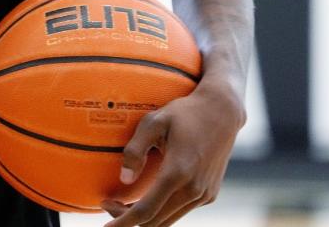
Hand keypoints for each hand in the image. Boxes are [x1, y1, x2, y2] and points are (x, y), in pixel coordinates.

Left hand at [100, 82, 245, 226]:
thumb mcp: (153, 122)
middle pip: (156, 221)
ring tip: (124, 203)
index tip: (107, 225)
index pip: (146, 210)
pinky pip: (181, 210)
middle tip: (110, 204)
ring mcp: (204, 194)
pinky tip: (149, 197)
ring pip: (169, 220)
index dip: (124, 221)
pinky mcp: (209, 194)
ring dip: (146, 217)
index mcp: (178, 172)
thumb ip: (135, 150)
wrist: (221, 112)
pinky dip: (162, 211)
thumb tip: (124, 180)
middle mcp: (193, 189)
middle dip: (130, 219)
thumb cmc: (183, 114)